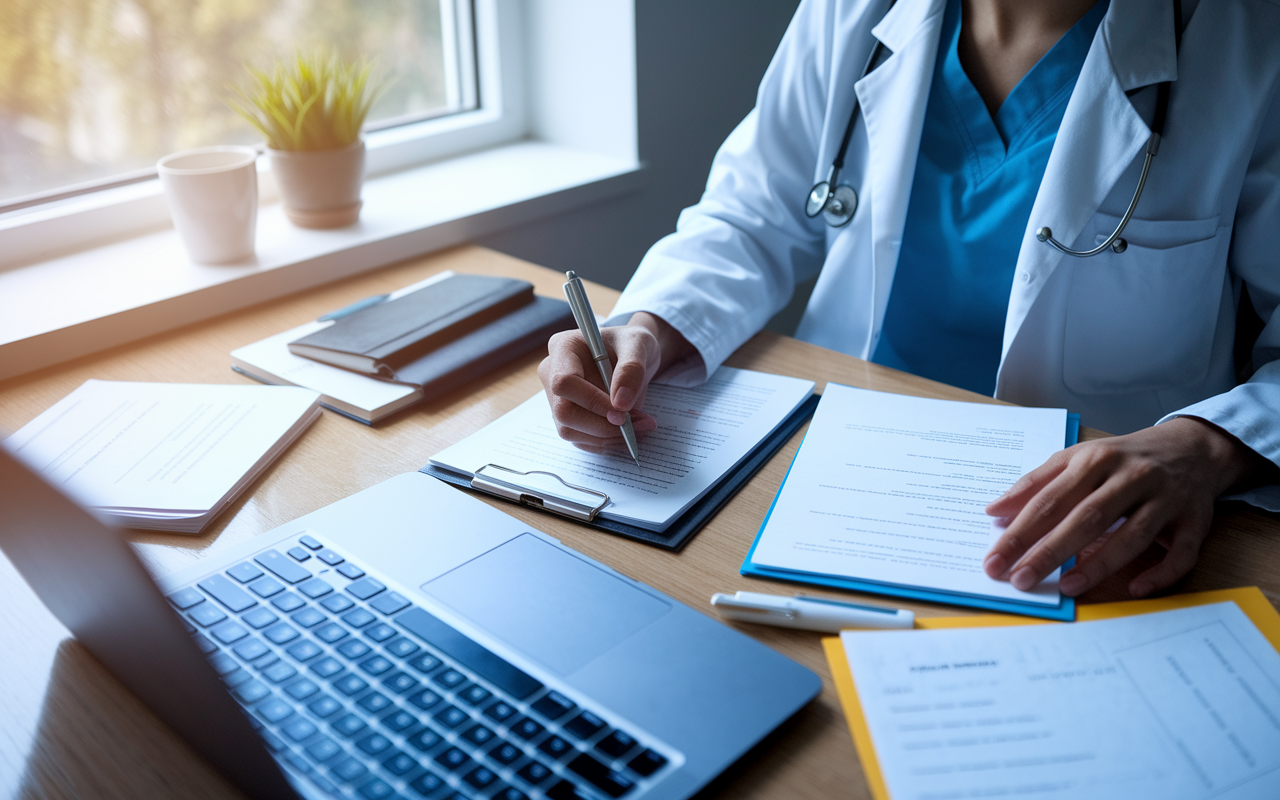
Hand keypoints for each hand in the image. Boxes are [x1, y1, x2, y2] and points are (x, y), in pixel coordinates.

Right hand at [537, 312, 692, 452]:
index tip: (622, 412)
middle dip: (601, 425)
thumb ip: (631, 369)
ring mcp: (557, 398)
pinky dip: (607, 441)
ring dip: (607, 436)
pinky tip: (630, 431)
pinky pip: (581, 438)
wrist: (632, 356)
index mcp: (563, 348)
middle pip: (563, 412)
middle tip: (635, 424)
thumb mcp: (639, 344)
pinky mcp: (568, 417)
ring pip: (571, 430)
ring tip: (640, 425)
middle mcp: (552, 373)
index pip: (564, 382)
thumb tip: (620, 404)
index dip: (592, 401)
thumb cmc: (632, 344)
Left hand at [982, 417, 1269, 597]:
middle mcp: (1131, 476)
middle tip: (1020, 579)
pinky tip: (1136, 588)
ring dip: (1099, 564)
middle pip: (1086, 518)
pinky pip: (1181, 552)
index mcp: (1095, 460)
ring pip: (1132, 535)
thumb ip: (1035, 484)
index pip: (1050, 501)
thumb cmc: (1121, 459)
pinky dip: (1160, 573)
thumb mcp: (1075, 459)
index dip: (1020, 532)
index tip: (995, 560)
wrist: (1191, 447)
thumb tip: (994, 512)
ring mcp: (1166, 498)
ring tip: (1067, 587)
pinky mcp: (1195, 520)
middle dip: (1049, 551)